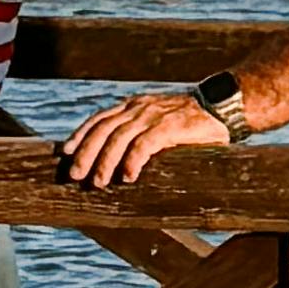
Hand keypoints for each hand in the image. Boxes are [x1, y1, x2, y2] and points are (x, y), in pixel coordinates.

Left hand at [60, 91, 229, 187]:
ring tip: (98, 182)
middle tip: (75, 174)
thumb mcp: (160, 121)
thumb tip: (119, 160)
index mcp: (134, 105)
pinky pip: (145, 144)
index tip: (65, 151)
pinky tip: (127, 177)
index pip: (99, 118)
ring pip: (119, 137)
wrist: (224, 106)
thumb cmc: (192, 121)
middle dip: (86, 153)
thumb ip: (140, 133)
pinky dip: (133, 161)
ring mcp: (154, 115)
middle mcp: (140, 107)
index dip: (80, 134)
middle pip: (103, 129)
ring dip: (105, 161)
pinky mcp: (171, 126)